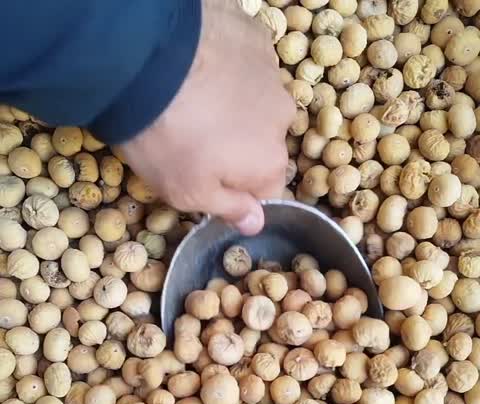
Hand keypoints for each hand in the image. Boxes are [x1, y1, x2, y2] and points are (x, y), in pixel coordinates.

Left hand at [121, 0, 294, 234]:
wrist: (142, 62)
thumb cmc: (166, 141)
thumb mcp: (189, 193)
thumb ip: (230, 209)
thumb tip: (257, 223)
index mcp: (269, 163)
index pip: (266, 191)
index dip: (237, 192)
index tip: (208, 182)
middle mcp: (281, 118)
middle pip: (263, 143)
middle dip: (238, 145)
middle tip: (194, 138)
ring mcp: (269, 73)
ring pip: (256, 101)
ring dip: (233, 104)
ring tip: (192, 99)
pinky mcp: (253, 36)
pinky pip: (246, 63)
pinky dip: (227, 69)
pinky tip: (196, 67)